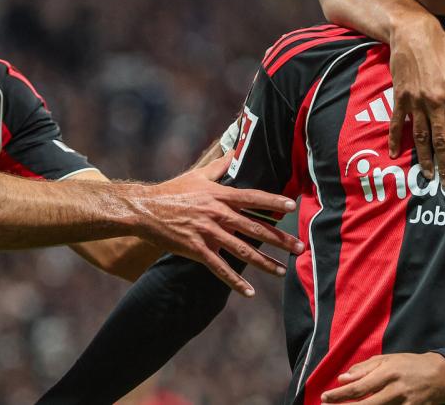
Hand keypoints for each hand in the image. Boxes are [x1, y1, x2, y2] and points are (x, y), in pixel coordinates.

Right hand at [132, 154, 303, 295]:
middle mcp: (218, 214)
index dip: (273, 201)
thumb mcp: (197, 175)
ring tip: (282, 270)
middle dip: (279, 239)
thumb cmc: (172, 191)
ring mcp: (208, 233)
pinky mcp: (197, 250)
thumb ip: (219, 166)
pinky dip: (235, 281)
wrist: (145, 209)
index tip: (292, 206)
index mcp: (220, 195)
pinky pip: (220, 268)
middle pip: (255, 227)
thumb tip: (233, 151)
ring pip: (242, 250)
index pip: (253, 198)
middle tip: (299, 247)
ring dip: (265, 262)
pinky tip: (249, 292)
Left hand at [321, 353, 444, 403]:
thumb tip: (343, 378)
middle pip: (365, 403)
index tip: (324, 397)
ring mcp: (405, 402)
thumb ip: (365, 368)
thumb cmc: (411, 365)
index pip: (358, 386)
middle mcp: (395, 387)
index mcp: (388, 371)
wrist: (443, 375)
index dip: (340, 394)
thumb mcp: (389, 360)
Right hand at [388, 16, 444, 186]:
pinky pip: (397, 123)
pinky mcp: (400, 98)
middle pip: (440, 141)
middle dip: (444, 164)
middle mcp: (435, 103)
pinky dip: (395, 140)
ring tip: (427, 175)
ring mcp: (416, 102)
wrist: (414, 33)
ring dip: (424, 158)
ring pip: (420, 137)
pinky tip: (395, 154)